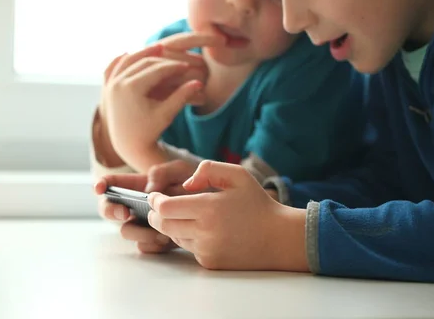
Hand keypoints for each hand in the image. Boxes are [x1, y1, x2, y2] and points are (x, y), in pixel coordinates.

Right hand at [94, 162, 213, 253]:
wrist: (216, 203)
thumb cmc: (195, 181)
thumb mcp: (180, 168)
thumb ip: (163, 172)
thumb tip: (149, 189)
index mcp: (138, 186)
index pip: (112, 184)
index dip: (101, 185)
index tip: (99, 188)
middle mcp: (136, 206)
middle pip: (110, 210)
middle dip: (112, 211)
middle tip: (126, 212)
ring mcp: (145, 224)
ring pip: (127, 232)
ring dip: (138, 231)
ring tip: (158, 227)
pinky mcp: (157, 241)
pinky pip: (144, 247)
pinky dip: (153, 244)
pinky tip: (167, 239)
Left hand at [102, 34, 222, 171]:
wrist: (126, 144)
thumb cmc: (149, 132)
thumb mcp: (166, 115)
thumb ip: (181, 97)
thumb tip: (200, 82)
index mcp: (132, 89)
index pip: (157, 70)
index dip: (173, 66)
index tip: (187, 65)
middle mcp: (118, 83)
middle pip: (143, 63)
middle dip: (162, 60)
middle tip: (176, 57)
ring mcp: (110, 84)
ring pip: (128, 60)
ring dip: (143, 53)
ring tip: (159, 48)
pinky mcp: (107, 87)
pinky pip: (113, 67)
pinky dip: (122, 59)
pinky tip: (131, 53)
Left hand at [146, 161, 308, 270]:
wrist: (279, 238)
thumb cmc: (258, 203)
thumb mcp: (238, 175)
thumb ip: (208, 170)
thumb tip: (185, 185)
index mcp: (209, 208)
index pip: (164, 208)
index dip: (154, 201)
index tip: (155, 196)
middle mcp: (205, 232)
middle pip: (162, 225)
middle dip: (155, 215)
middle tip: (158, 207)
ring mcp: (206, 250)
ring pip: (174, 237)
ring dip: (172, 226)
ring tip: (183, 216)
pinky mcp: (210, 263)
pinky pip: (189, 249)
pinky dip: (189, 238)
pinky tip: (203, 230)